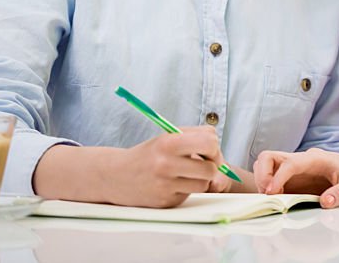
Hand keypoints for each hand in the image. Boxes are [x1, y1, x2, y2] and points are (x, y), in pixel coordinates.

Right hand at [107, 125, 227, 206]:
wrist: (116, 175)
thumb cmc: (149, 154)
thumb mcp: (168, 137)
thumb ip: (197, 139)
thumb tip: (222, 160)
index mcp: (168, 142)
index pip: (209, 142)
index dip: (214, 146)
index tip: (207, 150)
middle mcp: (166, 164)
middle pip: (211, 167)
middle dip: (211, 165)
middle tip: (201, 163)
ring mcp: (165, 185)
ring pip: (204, 184)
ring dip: (200, 179)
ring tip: (185, 173)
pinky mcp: (165, 201)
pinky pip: (190, 195)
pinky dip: (187, 189)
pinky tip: (172, 183)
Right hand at [252, 148, 338, 207]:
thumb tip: (326, 202)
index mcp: (315, 159)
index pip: (290, 162)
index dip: (277, 176)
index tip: (271, 193)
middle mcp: (300, 161)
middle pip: (268, 157)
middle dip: (261, 175)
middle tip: (266, 196)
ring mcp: (294, 170)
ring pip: (265, 166)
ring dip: (261, 182)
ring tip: (269, 201)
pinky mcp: (291, 180)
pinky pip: (270, 180)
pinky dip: (266, 190)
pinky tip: (274, 204)